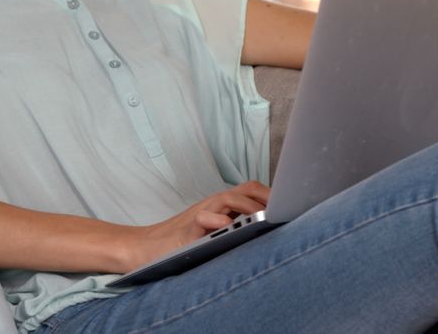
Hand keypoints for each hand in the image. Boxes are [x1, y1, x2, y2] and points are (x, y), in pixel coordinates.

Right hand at [117, 180, 270, 272]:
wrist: (146, 249)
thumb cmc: (184, 242)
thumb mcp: (215, 232)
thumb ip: (236, 226)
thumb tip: (268, 230)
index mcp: (223, 205)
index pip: (252, 191)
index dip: (272, 195)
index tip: (291, 205)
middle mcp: (213, 205)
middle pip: (245, 189)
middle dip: (267, 197)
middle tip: (284, 210)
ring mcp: (199, 214)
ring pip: (227, 199)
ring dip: (247, 207)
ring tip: (263, 217)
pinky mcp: (186, 230)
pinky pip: (203, 219)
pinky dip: (217, 221)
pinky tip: (228, 227)